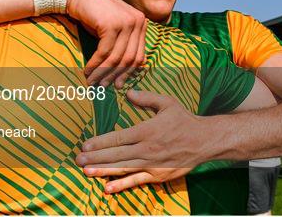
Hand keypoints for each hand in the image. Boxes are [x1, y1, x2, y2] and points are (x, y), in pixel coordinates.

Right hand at [67, 0, 146, 87]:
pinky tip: (87, 70)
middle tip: (104, 86)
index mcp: (141, 23)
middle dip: (115, 75)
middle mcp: (138, 21)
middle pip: (129, 58)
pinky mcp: (112, 24)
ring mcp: (126, 21)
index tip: (118, 84)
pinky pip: (104, 52)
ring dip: (103, 72)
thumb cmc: (93, 14)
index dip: (128, 73)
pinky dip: (95, 64)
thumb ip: (123, 45)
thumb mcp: (113, 29)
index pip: (139, 55)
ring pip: (117, 57)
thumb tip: (128, 72)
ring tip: (92, 81)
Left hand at [75, 90, 206, 192]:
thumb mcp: (167, 103)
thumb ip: (146, 98)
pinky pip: (136, 180)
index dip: (100, 142)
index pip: (118, 137)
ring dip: (103, 171)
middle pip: (116, 154)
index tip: (85, 144)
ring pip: (123, 168)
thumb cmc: (184, 120)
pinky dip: (121, 185)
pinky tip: (107, 188)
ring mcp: (152, 164)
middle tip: (78, 159)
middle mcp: (147, 148)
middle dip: (95, 157)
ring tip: (86, 171)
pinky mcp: (157, 175)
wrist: (204, 141)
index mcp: (147, 130)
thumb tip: (128, 93)